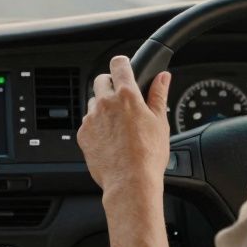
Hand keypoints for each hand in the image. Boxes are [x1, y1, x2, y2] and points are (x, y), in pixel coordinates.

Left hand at [77, 55, 171, 194]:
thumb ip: (158, 95)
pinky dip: (96, 127)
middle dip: (110, 85)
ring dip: (102, 107)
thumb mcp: (160, 122)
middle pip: (101, 80)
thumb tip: (163, 77)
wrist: (130, 182)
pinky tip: (109, 140)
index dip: (122, 64)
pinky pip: (88, 123)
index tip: (124, 67)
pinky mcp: (83, 134)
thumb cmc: (148, 155)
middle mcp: (105, 103)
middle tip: (122, 100)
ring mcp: (91, 119)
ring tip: (118, 125)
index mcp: (127, 96)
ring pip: (93, 103)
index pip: (119, 65)